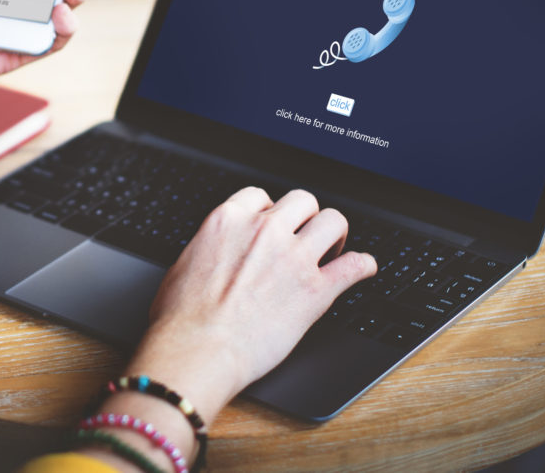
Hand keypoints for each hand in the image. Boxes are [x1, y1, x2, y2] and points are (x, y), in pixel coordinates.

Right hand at [126, 188, 376, 423]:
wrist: (198, 349)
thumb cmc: (182, 317)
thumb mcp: (184, 263)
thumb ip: (210, 248)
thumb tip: (215, 253)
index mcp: (229, 220)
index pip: (260, 196)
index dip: (269, 211)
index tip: (272, 226)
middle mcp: (264, 231)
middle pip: (302, 200)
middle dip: (304, 218)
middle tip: (303, 238)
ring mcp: (293, 258)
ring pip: (333, 221)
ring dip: (335, 234)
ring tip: (331, 250)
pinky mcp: (315, 290)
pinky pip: (355, 266)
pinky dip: (363, 266)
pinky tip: (362, 269)